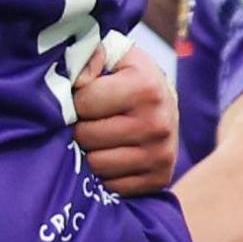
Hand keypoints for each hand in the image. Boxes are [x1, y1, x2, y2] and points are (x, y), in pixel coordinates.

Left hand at [72, 40, 177, 195]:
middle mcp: (157, 123)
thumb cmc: (131, 76)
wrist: (167, 103)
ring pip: (96, 164)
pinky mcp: (160, 179)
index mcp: (146, 87)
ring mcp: (160, 155)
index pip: (83, 102)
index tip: (86, 95)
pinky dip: (107, 173)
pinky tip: (115, 153)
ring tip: (102, 136)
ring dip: (92, 151)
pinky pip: (112, 186)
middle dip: (81, 126)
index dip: (77, 99)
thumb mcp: (115, 55)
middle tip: (92, 119)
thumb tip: (76, 79)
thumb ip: (90, 56)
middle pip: (87, 136)